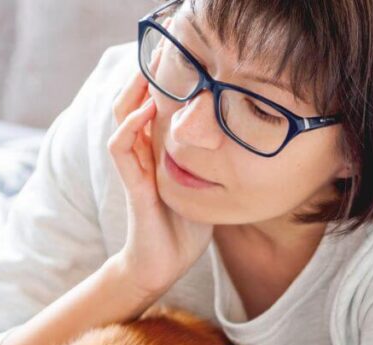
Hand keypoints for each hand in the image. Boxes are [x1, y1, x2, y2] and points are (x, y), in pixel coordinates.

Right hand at [108, 16, 214, 295]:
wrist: (161, 266)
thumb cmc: (184, 230)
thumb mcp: (207, 187)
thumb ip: (217, 164)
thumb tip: (252, 145)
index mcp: (156, 153)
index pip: (151, 105)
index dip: (160, 81)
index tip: (180, 57)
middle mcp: (142, 155)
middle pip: (130, 101)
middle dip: (144, 75)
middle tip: (162, 51)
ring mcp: (134, 169)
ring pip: (121, 117)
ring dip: (133, 91)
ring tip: (149, 69)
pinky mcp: (134, 187)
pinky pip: (121, 149)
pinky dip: (130, 127)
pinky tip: (145, 112)